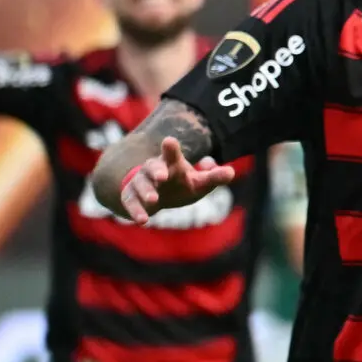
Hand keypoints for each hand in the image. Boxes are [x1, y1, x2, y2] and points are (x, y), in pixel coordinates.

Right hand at [119, 137, 234, 222]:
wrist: (156, 196)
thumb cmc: (181, 185)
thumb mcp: (199, 182)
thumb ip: (214, 177)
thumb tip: (231, 172)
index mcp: (171, 164)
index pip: (171, 155)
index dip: (171, 149)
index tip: (169, 141)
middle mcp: (153, 170)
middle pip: (152, 167)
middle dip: (157, 171)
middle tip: (162, 176)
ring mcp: (140, 182)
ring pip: (140, 184)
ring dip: (146, 191)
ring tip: (154, 200)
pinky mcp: (130, 196)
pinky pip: (130, 202)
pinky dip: (135, 210)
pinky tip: (142, 220)